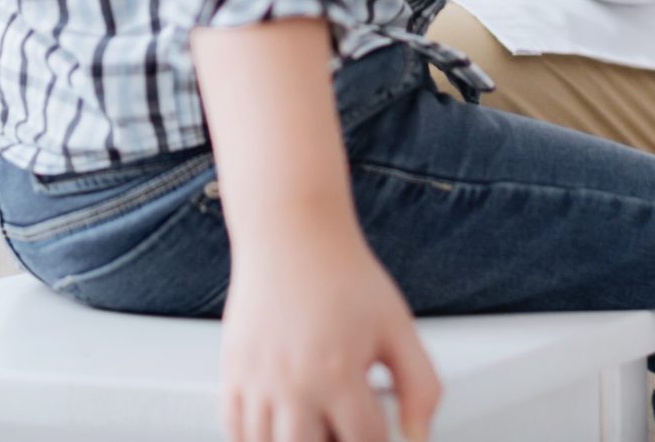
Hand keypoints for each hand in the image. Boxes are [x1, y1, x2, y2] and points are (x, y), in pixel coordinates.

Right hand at [220, 227, 440, 441]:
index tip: (380, 430)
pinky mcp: (233, 371)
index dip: (378, 441)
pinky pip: (236, 429)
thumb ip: (420, 385)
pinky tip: (279, 430)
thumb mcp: (398, 327)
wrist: (292, 233)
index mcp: (337, 373)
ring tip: (315, 427)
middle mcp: (293, 382)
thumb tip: (420, 433)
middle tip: (345, 427)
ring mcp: (257, 379)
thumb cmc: (342, 273)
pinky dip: (256, 439)